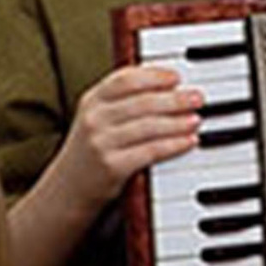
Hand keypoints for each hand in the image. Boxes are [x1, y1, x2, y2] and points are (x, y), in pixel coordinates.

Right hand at [58, 63, 201, 212]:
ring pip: (149, 126)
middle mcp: (95, 118)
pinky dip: (174, 144)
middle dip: (175, 99)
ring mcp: (101, 142)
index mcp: (92, 100)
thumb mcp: (98, 118)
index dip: (155, 75)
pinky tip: (188, 141)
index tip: (177, 77)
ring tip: (196, 120)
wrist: (68, 189)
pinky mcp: (113, 167)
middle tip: (197, 98)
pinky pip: (151, 151)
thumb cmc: (92, 150)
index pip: (126, 78)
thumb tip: (168, 86)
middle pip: (143, 102)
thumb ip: (123, 100)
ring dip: (178, 122)